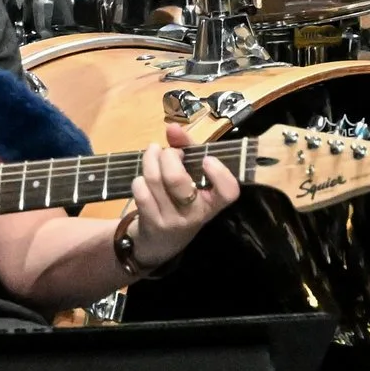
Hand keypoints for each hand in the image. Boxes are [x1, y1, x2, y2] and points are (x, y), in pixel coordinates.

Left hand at [125, 122, 239, 269]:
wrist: (162, 243)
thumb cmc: (183, 201)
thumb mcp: (192, 178)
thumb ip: (186, 149)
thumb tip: (172, 127)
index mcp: (214, 203)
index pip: (228, 193)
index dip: (220, 174)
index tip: (207, 159)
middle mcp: (195, 214)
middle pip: (176, 180)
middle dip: (168, 156)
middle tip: (170, 152)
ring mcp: (172, 220)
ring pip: (154, 180)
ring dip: (150, 159)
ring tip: (154, 152)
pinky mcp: (151, 222)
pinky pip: (141, 191)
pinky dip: (140, 177)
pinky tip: (145, 178)